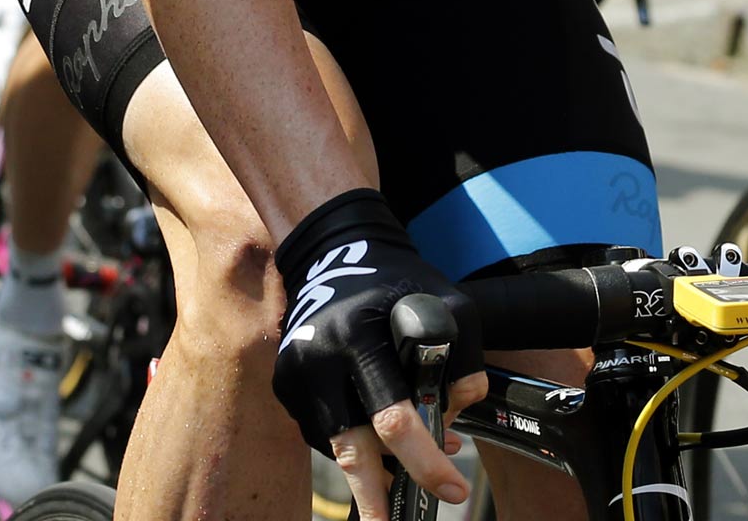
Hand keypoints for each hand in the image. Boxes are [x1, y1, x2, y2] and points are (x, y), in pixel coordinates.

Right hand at [273, 190, 484, 520]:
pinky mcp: (284, 382)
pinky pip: (323, 430)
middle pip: (350, 448)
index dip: (426, 460)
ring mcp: (295, 372)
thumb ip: (463, 361)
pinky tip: (378, 434)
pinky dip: (353, 440)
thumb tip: (458, 414)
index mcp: (357, 336)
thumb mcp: (448, 306)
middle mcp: (318, 357)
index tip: (454, 490)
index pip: (392, 416)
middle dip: (375, 496)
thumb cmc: (396, 282)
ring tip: (410, 463)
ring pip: (338, 444)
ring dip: (375, 465)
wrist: (332, 252)